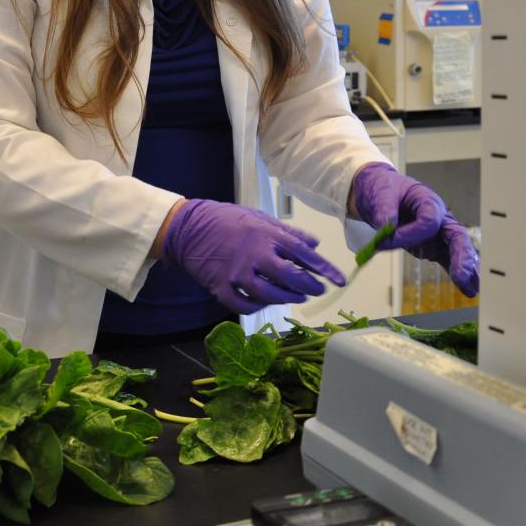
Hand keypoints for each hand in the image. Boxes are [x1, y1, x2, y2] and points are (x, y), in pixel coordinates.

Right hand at [160, 199, 345, 314]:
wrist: (186, 228)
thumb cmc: (225, 220)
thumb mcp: (259, 218)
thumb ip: (288, 233)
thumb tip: (314, 245)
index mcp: (265, 235)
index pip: (302, 254)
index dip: (324, 269)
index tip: (339, 280)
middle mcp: (253, 255)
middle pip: (289, 278)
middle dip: (308, 286)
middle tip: (316, 290)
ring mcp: (236, 273)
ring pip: (268, 295)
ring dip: (285, 298)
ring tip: (294, 296)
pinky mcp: (220, 287)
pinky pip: (244, 305)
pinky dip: (256, 307)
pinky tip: (262, 302)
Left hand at [350, 163, 479, 296]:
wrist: (379, 194)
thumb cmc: (383, 189)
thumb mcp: (381, 193)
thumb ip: (384, 210)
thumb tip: (386, 225)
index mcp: (428, 201)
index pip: (429, 220)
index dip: (411, 232)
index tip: (388, 239)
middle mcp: (439, 218)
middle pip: (457, 236)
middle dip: (461, 256)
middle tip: (462, 274)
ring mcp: (439, 234)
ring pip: (458, 251)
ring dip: (466, 270)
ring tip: (473, 289)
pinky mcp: (434, 246)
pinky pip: (448, 259)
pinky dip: (457, 273)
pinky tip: (469, 290)